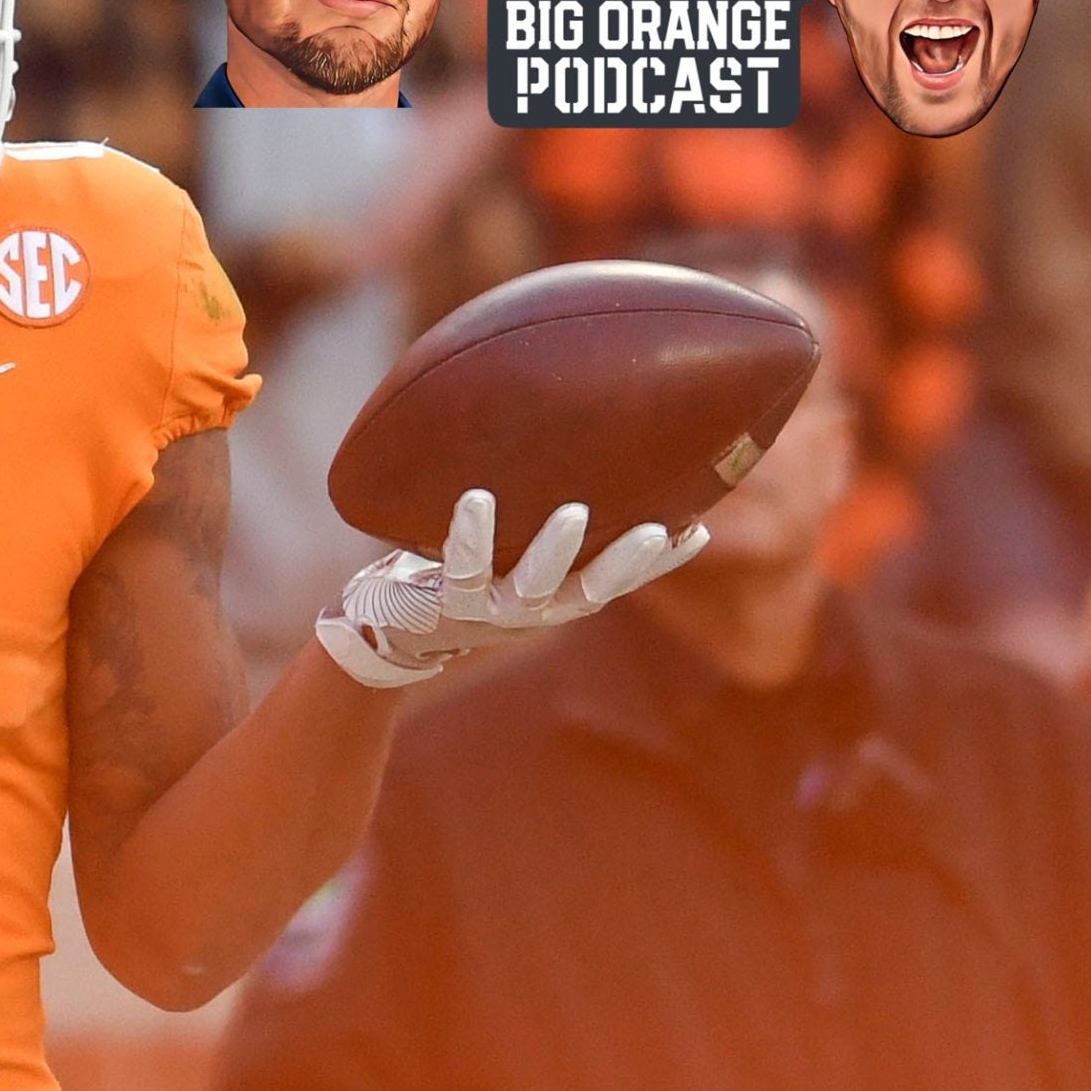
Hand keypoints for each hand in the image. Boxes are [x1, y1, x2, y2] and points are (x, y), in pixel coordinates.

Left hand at [317, 489, 707, 687]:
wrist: (391, 630)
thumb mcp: (510, 556)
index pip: (621, 581)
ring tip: (574, 513)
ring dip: (555, 550)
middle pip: (592, 591)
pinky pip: (465, 565)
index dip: (662, 562)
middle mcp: (534, 610)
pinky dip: (471, 532)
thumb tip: (579, 460)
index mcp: (557, 597)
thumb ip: (543, 529)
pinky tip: (476, 498)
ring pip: (534, 584)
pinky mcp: (451, 601)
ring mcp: (494, 610)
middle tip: (660, 528)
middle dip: (629, 564)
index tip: (700, 528)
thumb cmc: (461, 578)